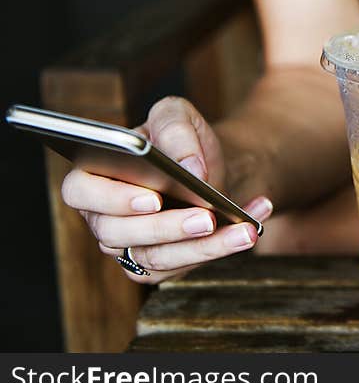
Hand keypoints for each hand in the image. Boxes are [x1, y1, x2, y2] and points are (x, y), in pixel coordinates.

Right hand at [60, 96, 272, 282]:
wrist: (211, 167)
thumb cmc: (182, 141)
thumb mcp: (178, 116)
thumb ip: (176, 129)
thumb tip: (189, 167)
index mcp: (94, 175)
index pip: (81, 192)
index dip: (112, 198)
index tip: (154, 198)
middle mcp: (104, 217)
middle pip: (120, 234)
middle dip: (167, 227)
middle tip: (206, 217)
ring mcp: (129, 246)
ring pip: (157, 258)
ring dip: (205, 247)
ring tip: (244, 230)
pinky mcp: (159, 265)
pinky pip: (186, 265)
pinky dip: (223, 247)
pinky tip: (252, 225)